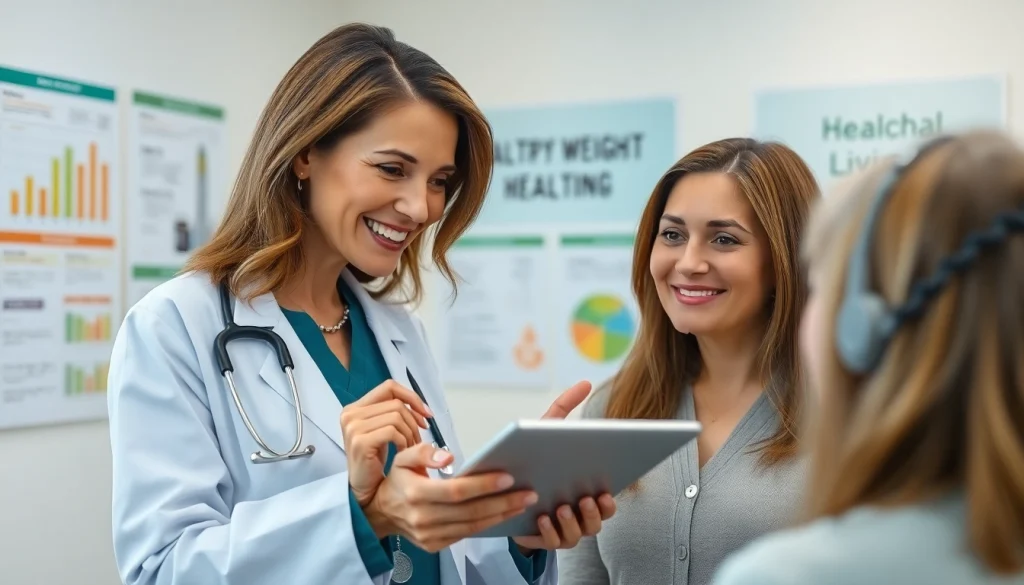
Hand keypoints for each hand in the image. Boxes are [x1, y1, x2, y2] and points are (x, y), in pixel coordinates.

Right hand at [341, 380, 433, 506]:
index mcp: (356, 408)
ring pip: (397, 416)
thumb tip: (424, 410)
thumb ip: (396, 414)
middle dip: (413, 421)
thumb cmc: (374, 460)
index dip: (411, 397)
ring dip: (410, 433)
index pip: (390, 387)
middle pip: (396, 403)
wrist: (363, 488)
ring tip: (409, 447)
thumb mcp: (384, 431)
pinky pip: (393, 431)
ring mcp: (353, 427)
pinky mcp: (360, 441)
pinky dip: (403, 441)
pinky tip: (402, 452)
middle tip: (416, 439)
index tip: (425, 413)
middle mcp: (351, 414)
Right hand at [363, 443, 536, 552]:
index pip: (457, 491)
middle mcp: (422, 518)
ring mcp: (429, 535)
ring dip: (501, 515)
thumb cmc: (397, 481)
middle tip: (528, 492)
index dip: (484, 485)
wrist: (380, 513)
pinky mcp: (435, 545)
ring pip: (472, 526)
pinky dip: (488, 525)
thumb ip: (424, 452)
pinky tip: (504, 514)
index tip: (508, 477)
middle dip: (503, 502)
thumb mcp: (402, 458)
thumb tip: (448, 458)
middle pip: (471, 511)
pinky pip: (467, 535)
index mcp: (415, 493)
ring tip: (523, 502)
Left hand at [512, 380, 617, 551]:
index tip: (609, 488)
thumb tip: (586, 382)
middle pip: (599, 520)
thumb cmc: (534, 460)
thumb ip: (565, 408)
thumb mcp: (548, 431)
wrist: (502, 490)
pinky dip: (550, 530)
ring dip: (574, 521)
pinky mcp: (542, 538)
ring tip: (563, 506)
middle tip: (588, 497)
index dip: (613, 498)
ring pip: (579, 533)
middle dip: (597, 511)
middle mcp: (579, 514)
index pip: (608, 499)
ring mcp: (563, 529)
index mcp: (586, 491)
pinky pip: (552, 541)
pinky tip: (543, 517)